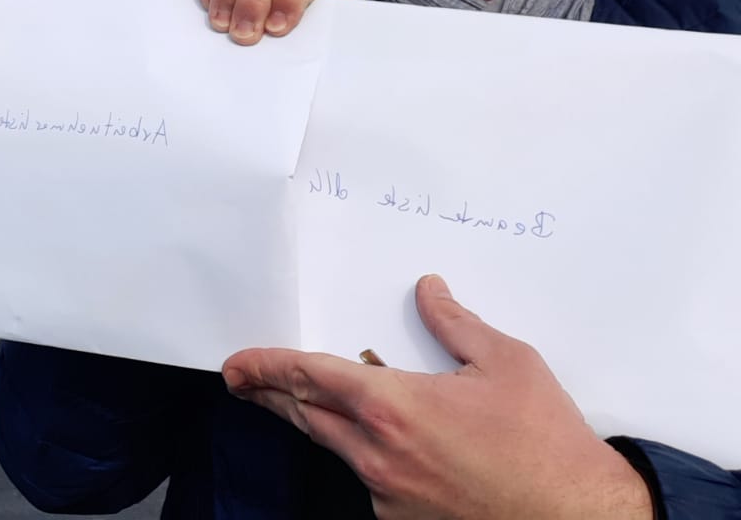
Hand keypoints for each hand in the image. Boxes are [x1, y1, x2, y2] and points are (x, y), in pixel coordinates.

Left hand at [220, 276, 651, 519]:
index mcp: (394, 408)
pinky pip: (368, 479)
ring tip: (299, 401)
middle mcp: (378, 454)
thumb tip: (428, 290)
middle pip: (305, 416)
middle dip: (270, 394)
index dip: (266, 366)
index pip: (309, 377)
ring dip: (314, 422)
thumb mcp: (508, 363)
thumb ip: (455, 323)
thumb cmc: (547, 444)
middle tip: (243, 379)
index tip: (236, 363)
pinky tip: (378, 442)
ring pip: (334, 448)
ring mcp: (388, 495)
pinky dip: (362, 455)